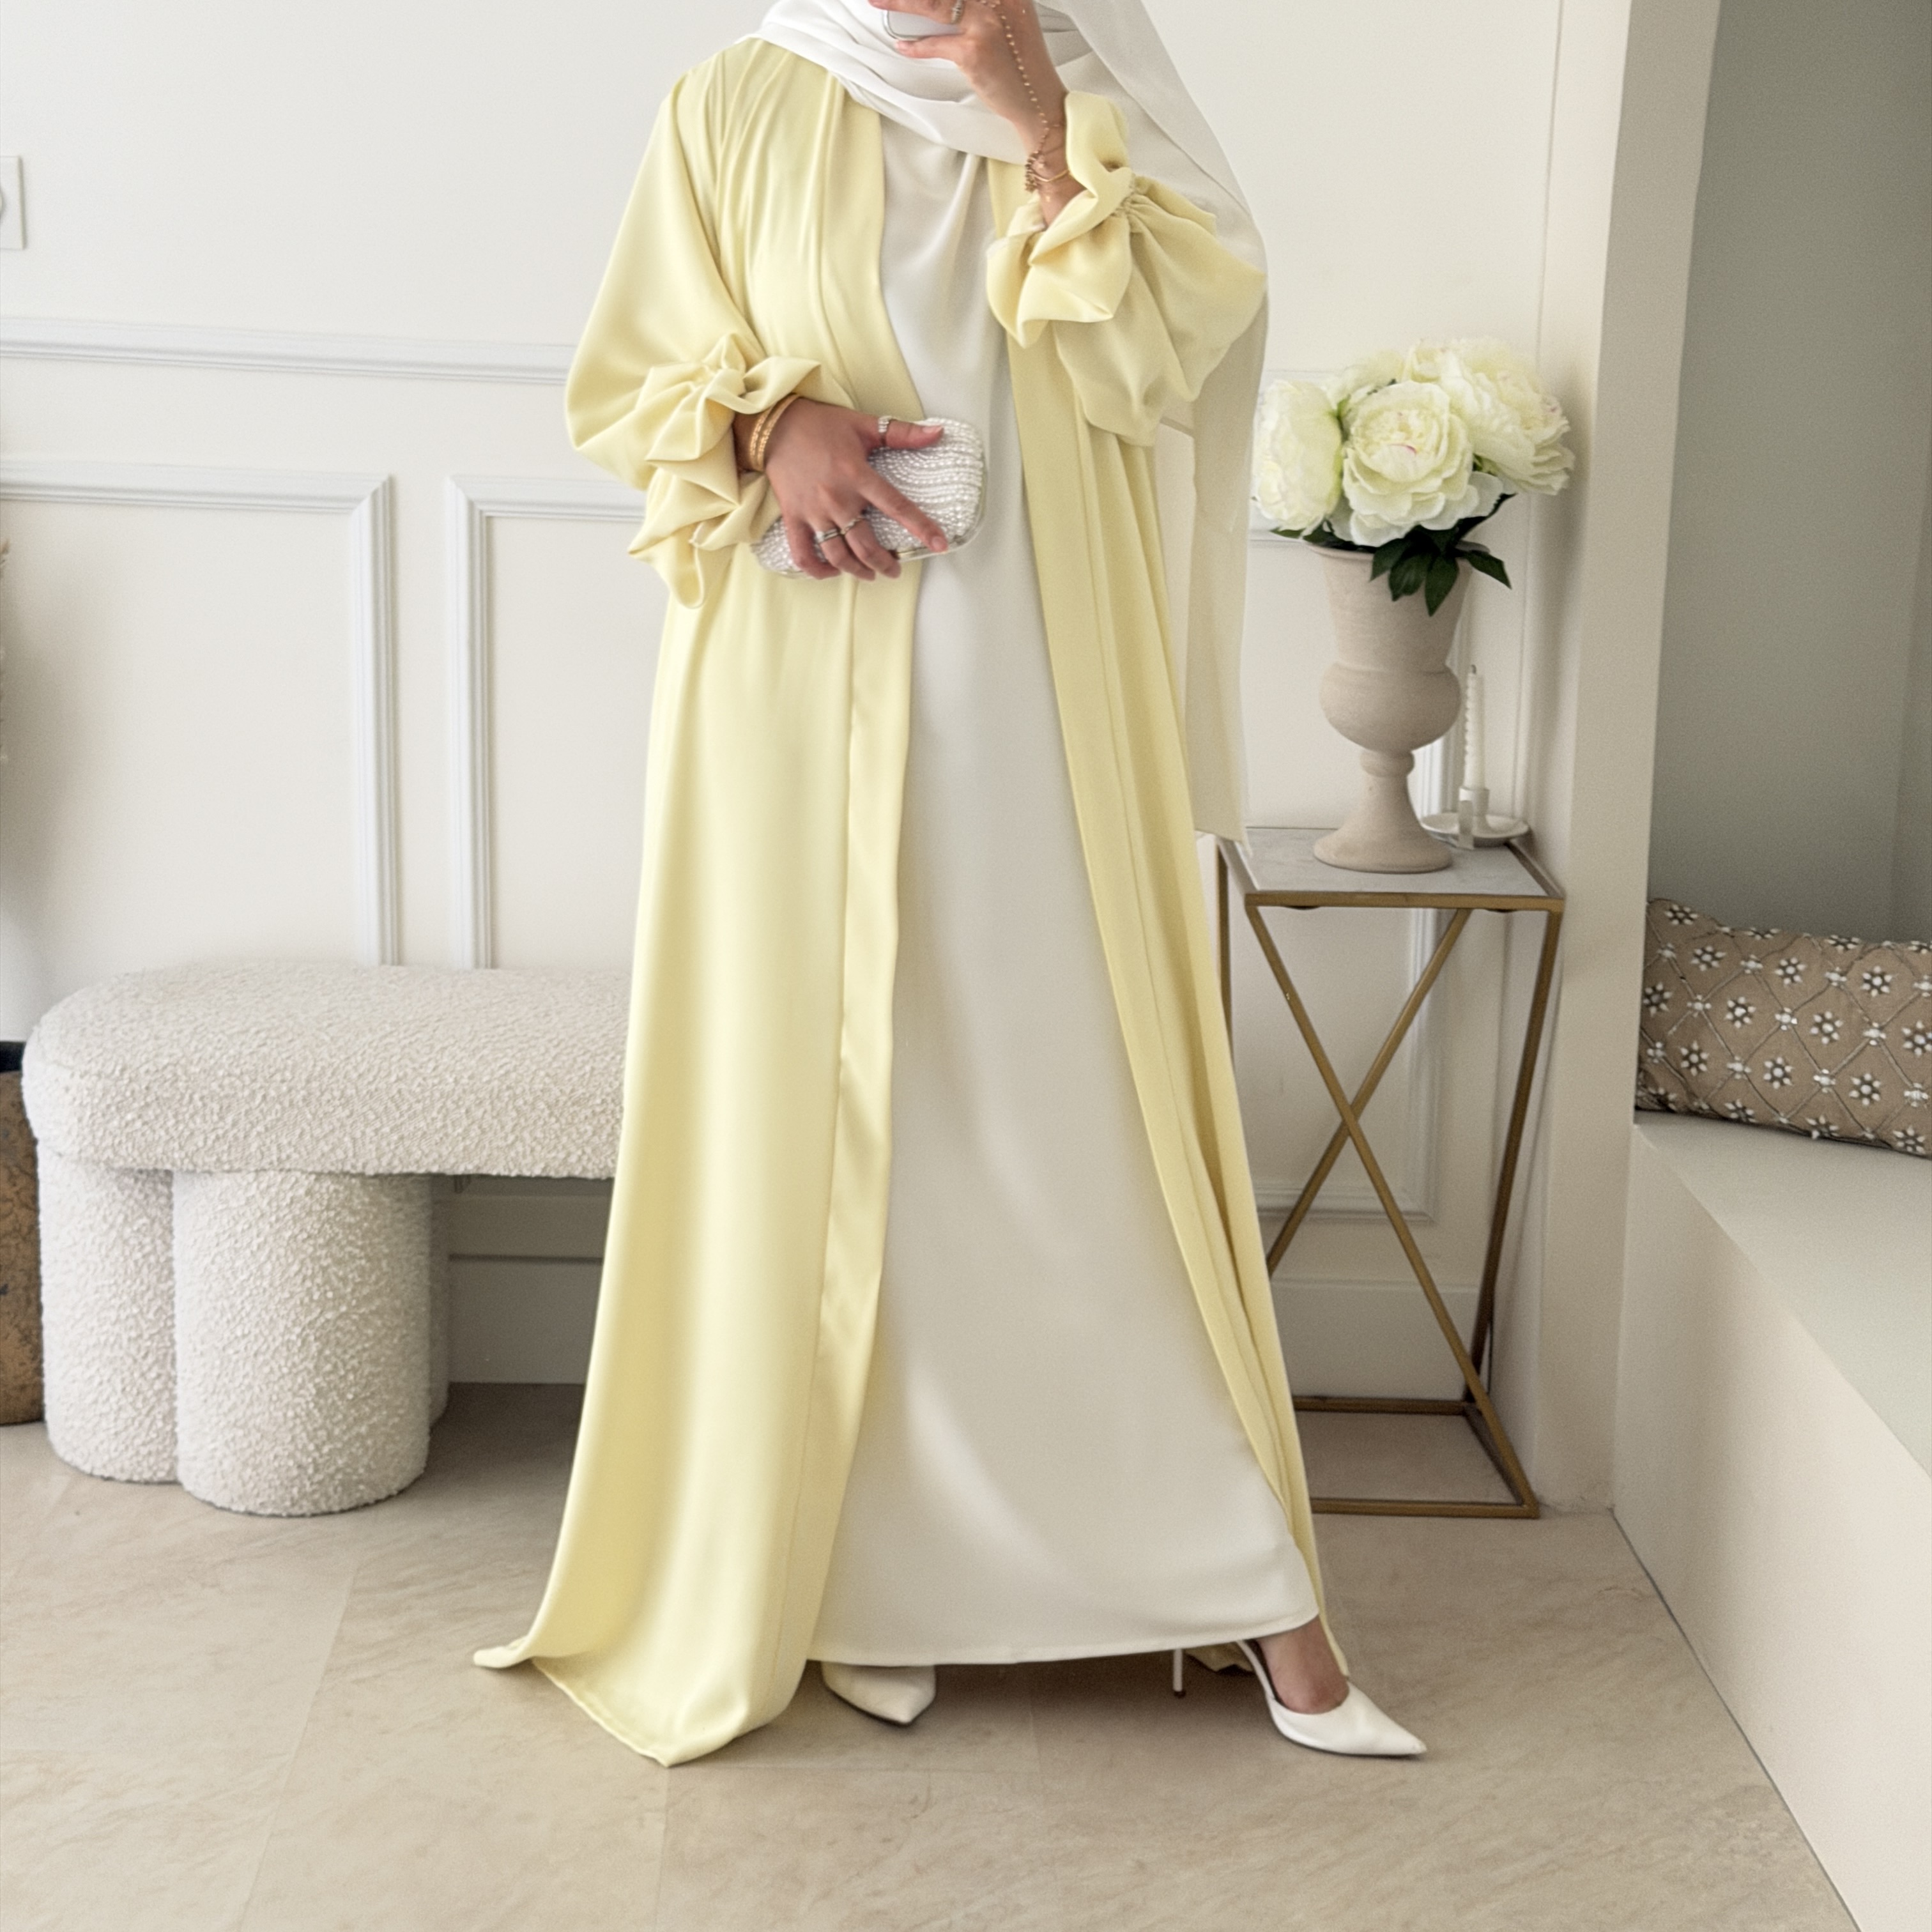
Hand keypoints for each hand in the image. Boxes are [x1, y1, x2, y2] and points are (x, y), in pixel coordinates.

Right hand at [737, 399, 947, 581]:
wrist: (775, 425)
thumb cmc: (821, 424)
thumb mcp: (864, 424)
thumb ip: (902, 432)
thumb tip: (938, 432)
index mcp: (858, 475)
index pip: (897, 506)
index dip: (922, 528)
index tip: (940, 545)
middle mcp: (837, 498)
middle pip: (867, 545)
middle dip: (886, 564)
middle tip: (895, 569)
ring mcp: (814, 512)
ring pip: (839, 555)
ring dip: (858, 571)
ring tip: (870, 574)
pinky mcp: (794, 518)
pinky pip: (804, 554)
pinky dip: (819, 570)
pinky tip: (833, 570)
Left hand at [870, 0, 1077, 220]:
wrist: (1037, 99)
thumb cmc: (1021, 63)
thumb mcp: (1010, 19)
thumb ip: (984, 3)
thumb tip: (947, 2)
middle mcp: (999, 0)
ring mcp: (985, 24)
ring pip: (933, 4)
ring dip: (899, 2)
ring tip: (878, 3)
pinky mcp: (973, 51)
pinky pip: (934, 44)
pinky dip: (914, 47)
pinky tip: (903, 45)